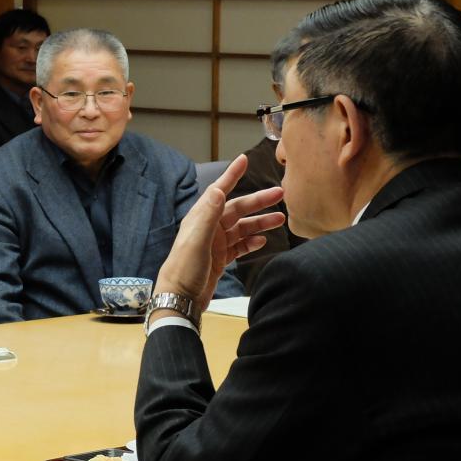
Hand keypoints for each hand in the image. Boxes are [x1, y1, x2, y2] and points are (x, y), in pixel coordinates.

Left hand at [155, 155, 286, 309]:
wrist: (179, 300)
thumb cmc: (184, 270)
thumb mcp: (197, 241)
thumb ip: (208, 216)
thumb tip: (219, 190)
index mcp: (200, 219)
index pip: (218, 191)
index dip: (231, 175)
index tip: (244, 160)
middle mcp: (208, 228)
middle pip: (237, 209)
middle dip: (258, 201)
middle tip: (280, 194)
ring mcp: (214, 244)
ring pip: (241, 228)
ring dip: (260, 223)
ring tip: (280, 220)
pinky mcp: (220, 259)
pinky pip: (239, 246)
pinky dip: (251, 242)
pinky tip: (262, 241)